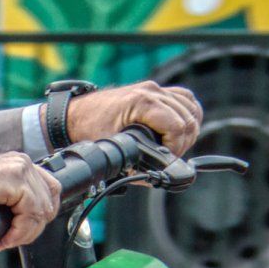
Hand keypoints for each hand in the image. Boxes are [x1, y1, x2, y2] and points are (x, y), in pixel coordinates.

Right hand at [0, 152, 61, 250]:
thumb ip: (11, 199)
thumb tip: (26, 221)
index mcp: (19, 163)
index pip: (50, 190)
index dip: (40, 216)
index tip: (24, 231)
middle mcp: (22, 162)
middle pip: (49, 201)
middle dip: (34, 227)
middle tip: (12, 239)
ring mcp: (20, 168)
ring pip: (41, 210)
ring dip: (25, 233)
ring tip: (5, 241)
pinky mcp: (14, 179)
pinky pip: (30, 212)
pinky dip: (19, 232)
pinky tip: (4, 239)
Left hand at [67, 79, 202, 159]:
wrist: (77, 114)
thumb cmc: (90, 127)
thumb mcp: (112, 149)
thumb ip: (134, 166)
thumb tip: (153, 178)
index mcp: (142, 102)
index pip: (178, 126)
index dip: (177, 148)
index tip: (167, 159)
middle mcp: (152, 91)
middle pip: (189, 119)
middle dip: (183, 143)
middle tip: (170, 156)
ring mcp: (156, 89)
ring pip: (191, 109)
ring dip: (189, 131)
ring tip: (174, 146)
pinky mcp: (157, 91)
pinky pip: (185, 100)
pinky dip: (189, 115)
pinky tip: (181, 129)